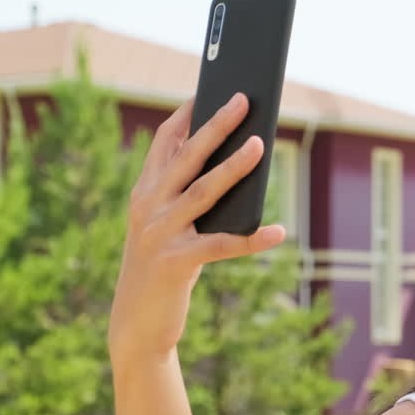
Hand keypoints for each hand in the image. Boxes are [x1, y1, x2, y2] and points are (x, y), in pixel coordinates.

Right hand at [107, 93, 285, 363]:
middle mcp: (147, 207)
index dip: (186, 116)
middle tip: (243, 100)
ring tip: (260, 145)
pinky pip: (222, 246)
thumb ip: (189, 200)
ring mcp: (159, 233)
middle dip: (216, 125)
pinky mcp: (176, 263)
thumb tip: (235, 170)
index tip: (206, 91)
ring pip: (204, 192)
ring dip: (234, 167)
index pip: (164, 144)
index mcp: (144, 194)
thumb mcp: (167, 229)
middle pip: (188, 158)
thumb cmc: (161, 270)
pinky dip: (252, 239)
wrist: (135, 324)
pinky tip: (278, 232)